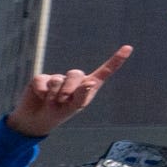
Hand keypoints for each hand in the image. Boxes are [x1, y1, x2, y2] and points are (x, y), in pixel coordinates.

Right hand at [6, 46, 131, 139]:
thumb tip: (90, 82)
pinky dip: (41, 92)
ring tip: (51, 101)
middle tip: (62, 101)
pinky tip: (40, 96)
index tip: (129, 47)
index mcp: (88, 85)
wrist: (38, 118)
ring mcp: (57, 77)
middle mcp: (75, 79)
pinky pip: (42, 81)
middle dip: (69, 90)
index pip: (104, 71)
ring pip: (58, 78)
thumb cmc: (60, 113)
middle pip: (76, 73)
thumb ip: (82, 96)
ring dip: (54, 94)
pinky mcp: (41, 78)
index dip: (116, 60)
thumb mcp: (74, 108)